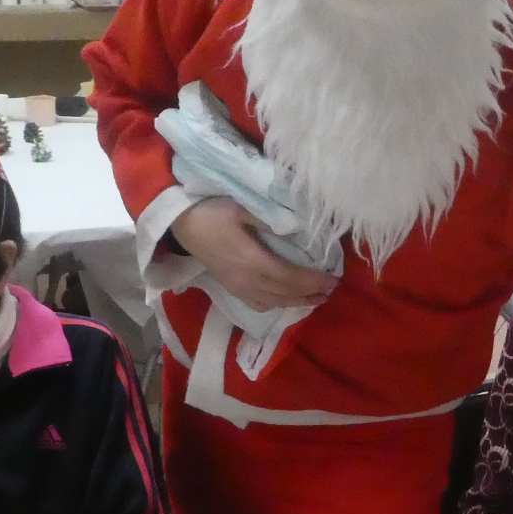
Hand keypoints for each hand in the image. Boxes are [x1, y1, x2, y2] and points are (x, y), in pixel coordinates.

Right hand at [168, 196, 339, 310]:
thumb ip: (271, 222)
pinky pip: (258, 304)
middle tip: (332, 290)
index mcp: (251, 261)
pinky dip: (277, 305)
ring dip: (297, 303)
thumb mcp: (243, 208)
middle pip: (285, 294)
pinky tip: (287, 301)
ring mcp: (237, 287)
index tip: (333, 279)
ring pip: (274, 303)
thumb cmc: (211, 210)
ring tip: (317, 298)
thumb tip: (297, 232)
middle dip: (311, 294)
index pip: (290, 277)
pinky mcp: (230, 288)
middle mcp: (246, 280)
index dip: (313, 281)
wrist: (179, 222)